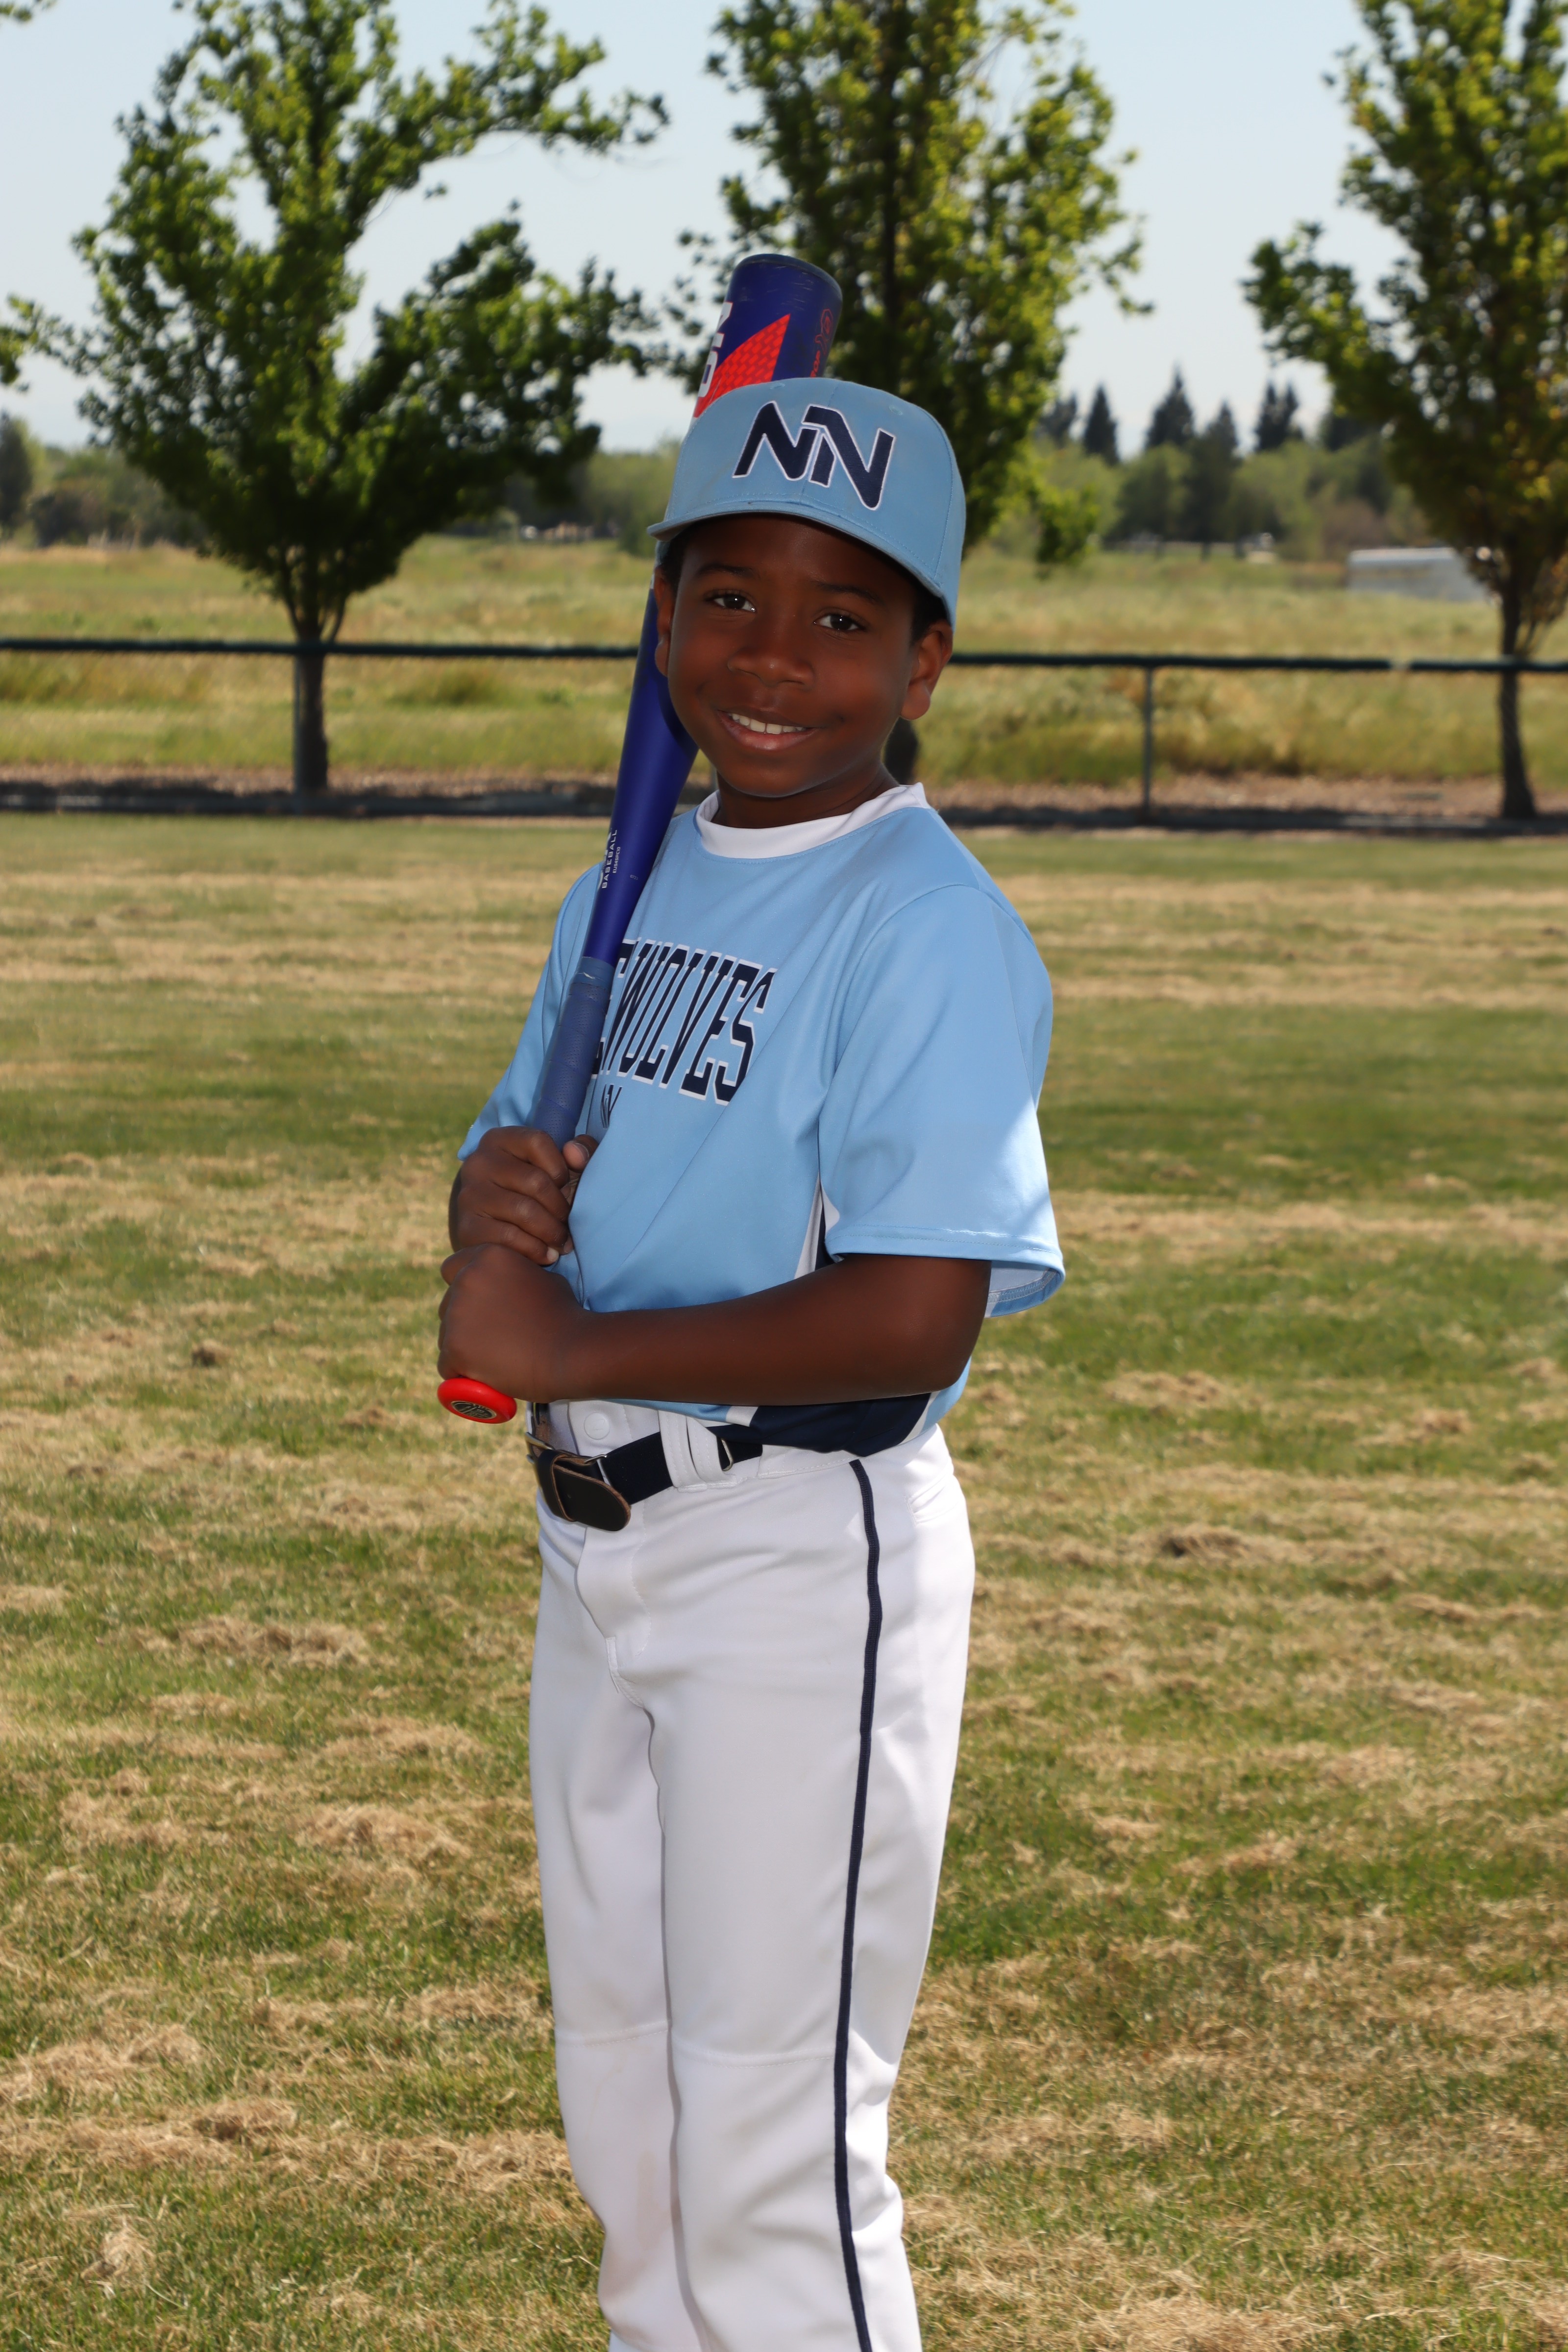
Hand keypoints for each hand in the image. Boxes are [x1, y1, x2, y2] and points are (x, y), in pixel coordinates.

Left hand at [438, 1245, 586, 1401]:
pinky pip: (447, 1364)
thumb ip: (516, 1277)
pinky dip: (462, 1373)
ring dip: (463, 1347)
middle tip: (490, 1338)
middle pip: (448, 1304)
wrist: (573, 1351)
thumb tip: (507, 1285)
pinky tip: (483, 1377)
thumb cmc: (565, 1316)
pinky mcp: (455, 1347)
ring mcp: (458, 1314)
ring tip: (494, 1360)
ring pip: (446, 1335)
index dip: (464, 1289)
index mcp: (488, 1257)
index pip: (452, 1268)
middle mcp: (467, 1279)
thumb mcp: (543, 1279)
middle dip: (463, 1321)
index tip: (479, 1307)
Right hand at [450, 1127, 596, 1262]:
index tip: (564, 1186)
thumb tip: (575, 1152)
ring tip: (562, 1242)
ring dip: (552, 1232)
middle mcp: (479, 1162)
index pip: (537, 1141)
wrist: (492, 1228)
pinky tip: (547, 1255)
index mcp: (499, 1140)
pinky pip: (509, 1237)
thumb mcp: (560, 1167)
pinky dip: (536, 1249)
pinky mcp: (467, 1227)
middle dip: (561, 1208)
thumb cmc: (533, 1193)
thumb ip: (580, 1152)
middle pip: (535, 1181)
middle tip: (570, 1224)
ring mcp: (470, 1195)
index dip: (560, 1167)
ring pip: (524, 1211)